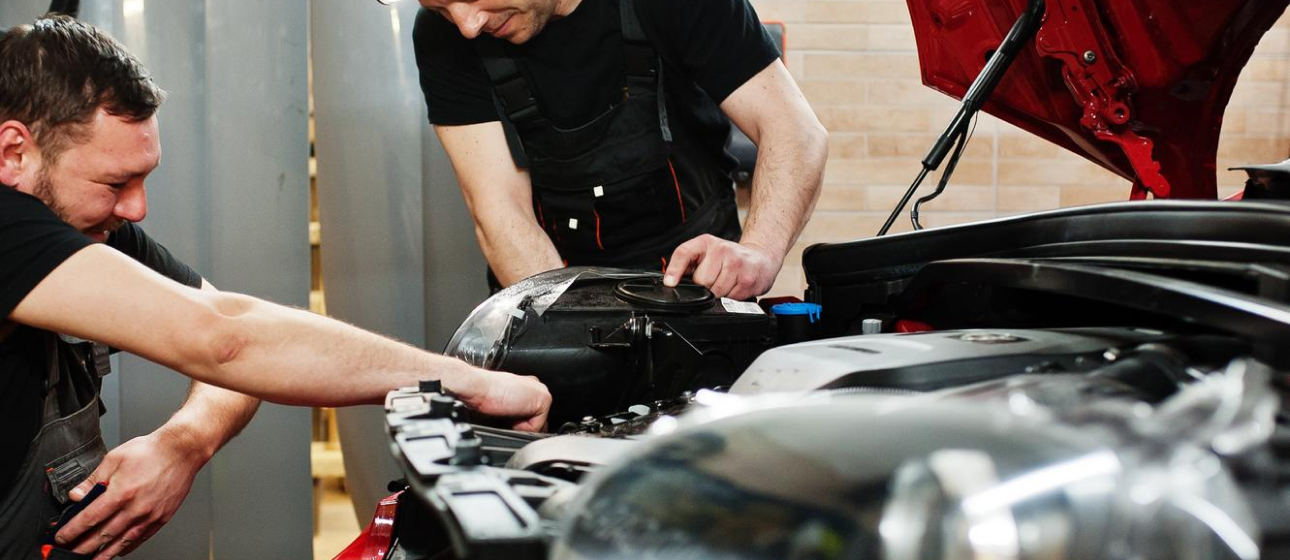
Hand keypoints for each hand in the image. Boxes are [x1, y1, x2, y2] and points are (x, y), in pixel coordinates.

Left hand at [56, 429, 206, 559]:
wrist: (182, 450)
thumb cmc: (151, 451)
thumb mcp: (115, 458)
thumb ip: (94, 479)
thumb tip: (77, 495)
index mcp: (121, 492)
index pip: (90, 518)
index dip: (72, 530)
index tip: (62, 537)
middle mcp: (135, 507)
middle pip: (103, 535)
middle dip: (83, 547)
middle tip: (71, 552)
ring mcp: (150, 515)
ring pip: (122, 542)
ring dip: (104, 554)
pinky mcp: (161, 517)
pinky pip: (141, 538)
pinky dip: (127, 547)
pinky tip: (118, 551)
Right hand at [456, 368, 550, 431]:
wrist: (478, 387)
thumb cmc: (483, 395)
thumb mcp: (502, 406)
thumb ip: (517, 414)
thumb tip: (521, 429)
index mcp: (528, 388)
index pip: (533, 416)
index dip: (520, 425)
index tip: (505, 417)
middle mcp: (537, 388)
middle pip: (538, 423)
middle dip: (522, 427)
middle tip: (505, 413)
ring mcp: (542, 393)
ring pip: (538, 427)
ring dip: (520, 427)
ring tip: (506, 411)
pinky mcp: (543, 401)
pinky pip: (536, 427)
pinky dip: (521, 426)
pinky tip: (510, 411)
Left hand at [663, 235, 781, 299]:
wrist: (760, 257)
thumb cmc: (729, 257)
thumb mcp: (706, 252)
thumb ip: (687, 264)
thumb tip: (670, 281)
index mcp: (706, 242)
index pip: (684, 253)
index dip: (674, 270)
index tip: (669, 283)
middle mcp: (722, 250)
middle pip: (701, 281)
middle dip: (703, 287)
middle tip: (713, 280)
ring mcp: (737, 264)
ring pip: (715, 292)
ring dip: (718, 294)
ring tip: (725, 283)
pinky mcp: (748, 280)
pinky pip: (730, 299)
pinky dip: (730, 298)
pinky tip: (735, 287)